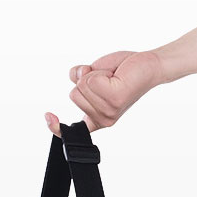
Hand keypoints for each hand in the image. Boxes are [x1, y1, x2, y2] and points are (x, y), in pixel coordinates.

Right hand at [45, 49, 162, 134]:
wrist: (148, 65)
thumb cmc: (123, 71)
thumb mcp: (95, 75)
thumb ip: (79, 78)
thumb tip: (76, 75)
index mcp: (97, 118)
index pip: (70, 132)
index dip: (55, 126)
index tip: (49, 116)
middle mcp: (103, 119)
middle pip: (73, 94)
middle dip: (86, 80)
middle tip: (106, 79)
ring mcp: (108, 111)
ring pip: (81, 85)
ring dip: (94, 74)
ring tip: (111, 77)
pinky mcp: (114, 99)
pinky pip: (90, 79)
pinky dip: (99, 71)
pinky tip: (114, 76)